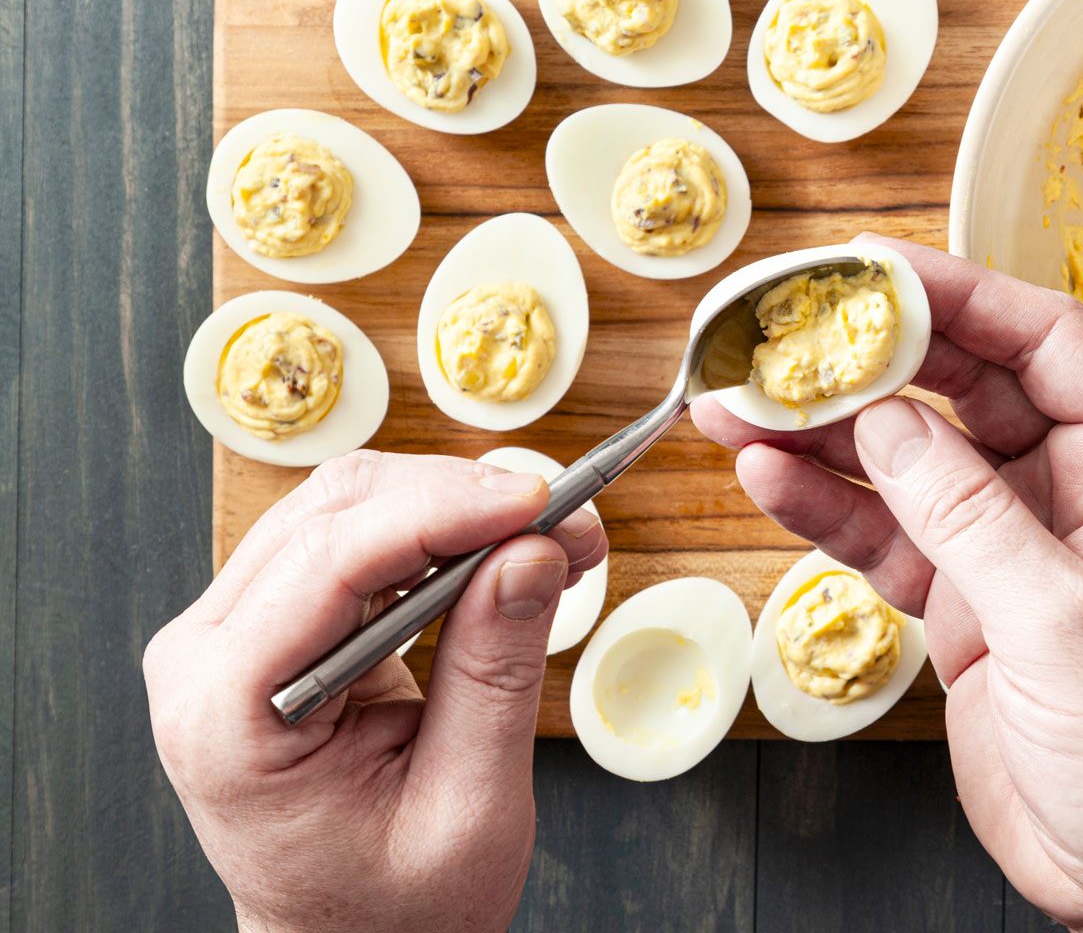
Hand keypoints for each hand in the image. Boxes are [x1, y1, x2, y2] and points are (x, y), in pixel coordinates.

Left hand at [144, 451, 606, 932]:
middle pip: (336, 513)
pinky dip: (438, 530)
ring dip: (457, 506)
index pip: (331, 563)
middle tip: (566, 523)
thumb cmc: (391, 908)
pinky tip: (501, 549)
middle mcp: (205, 656)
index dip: (444, 513)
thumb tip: (529, 553)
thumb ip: (494, 673)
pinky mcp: (271, 623)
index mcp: (225, 715)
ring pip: (348, 507)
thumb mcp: (466, 805)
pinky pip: (355, 538)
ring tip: (548, 538)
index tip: (539, 503)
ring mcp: (231, 632)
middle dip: (463, 501)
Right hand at [693, 237, 1082, 931]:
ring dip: (825, 432)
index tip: (869, 267)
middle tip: (774, 332)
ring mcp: (1018, 542)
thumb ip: (970, 517)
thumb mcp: (1068, 626)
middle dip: (869, 360)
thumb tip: (885, 421)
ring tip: (733, 401)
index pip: (1049, 342)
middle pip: (965, 388)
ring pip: (910, 458)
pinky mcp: (967, 599)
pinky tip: (766, 476)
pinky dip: (827, 508)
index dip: (958, 295)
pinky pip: (887, 533)